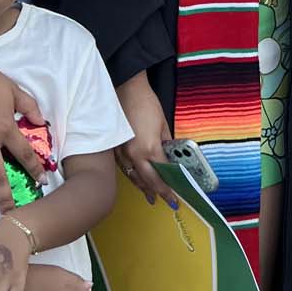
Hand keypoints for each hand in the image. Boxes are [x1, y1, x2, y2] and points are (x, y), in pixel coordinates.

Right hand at [115, 74, 178, 209]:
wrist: (127, 89)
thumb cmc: (147, 104)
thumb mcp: (164, 125)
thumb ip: (167, 144)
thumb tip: (171, 157)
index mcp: (149, 148)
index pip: (162, 174)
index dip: (170, 187)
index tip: (176, 196)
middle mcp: (134, 154)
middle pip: (148, 181)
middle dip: (159, 193)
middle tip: (168, 201)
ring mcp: (122, 152)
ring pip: (134, 177)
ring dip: (144, 188)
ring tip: (152, 197)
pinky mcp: (115, 148)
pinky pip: (125, 168)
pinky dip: (133, 176)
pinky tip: (138, 180)